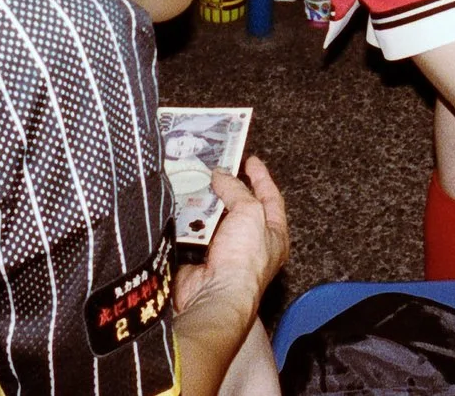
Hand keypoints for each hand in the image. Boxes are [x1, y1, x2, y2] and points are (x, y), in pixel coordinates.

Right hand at [174, 160, 288, 321]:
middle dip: (229, 188)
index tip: (249, 159)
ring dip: (205, 203)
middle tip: (216, 167)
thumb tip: (220, 174)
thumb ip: (237, 189)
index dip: (261, 177)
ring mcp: (226, 254)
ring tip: (194, 181)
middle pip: (241, 208)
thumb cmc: (244, 257)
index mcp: (274, 235)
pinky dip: (187, 221)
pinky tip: (180, 205)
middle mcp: (253, 245)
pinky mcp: (201, 261)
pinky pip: (194, 235)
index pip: (270, 198)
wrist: (216, 295)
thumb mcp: (250, 212)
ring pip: (215, 220)